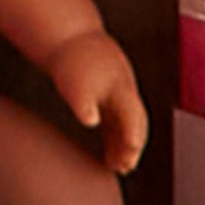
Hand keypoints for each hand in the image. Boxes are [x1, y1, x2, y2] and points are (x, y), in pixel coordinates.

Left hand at [45, 30, 147, 170]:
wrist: (67, 36)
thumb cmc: (70, 60)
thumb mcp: (74, 84)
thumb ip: (84, 104)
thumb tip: (90, 120)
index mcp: (121, 89)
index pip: (134, 120)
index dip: (133, 140)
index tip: (130, 160)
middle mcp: (126, 90)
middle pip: (137, 123)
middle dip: (133, 147)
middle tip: (126, 167)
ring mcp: (120, 89)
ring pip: (128, 122)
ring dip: (125, 144)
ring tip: (117, 165)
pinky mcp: (111, 90)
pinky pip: (120, 118)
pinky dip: (117, 135)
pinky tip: (109, 150)